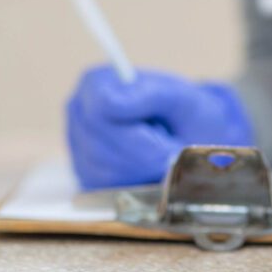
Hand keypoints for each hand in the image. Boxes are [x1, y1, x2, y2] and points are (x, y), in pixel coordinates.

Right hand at [66, 66, 253, 189]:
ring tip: (167, 155)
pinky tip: (154, 167)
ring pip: (105, 168)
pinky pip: (108, 187)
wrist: (190, 135)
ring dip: (144, 168)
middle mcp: (80, 114)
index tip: (163, 133)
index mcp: (97, 84)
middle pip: (101, 144)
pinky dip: (138, 181)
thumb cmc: (183, 110)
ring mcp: (81, 146)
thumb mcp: (178, 96)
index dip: (134, 128)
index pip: (100, 110)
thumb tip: (110, 102)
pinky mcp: (89, 174)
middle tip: (174, 150)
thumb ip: (147, 95)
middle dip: (144, 152)